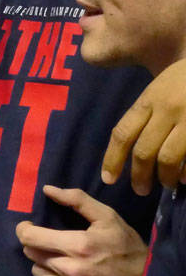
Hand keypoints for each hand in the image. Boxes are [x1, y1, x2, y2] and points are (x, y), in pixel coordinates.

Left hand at [17, 185, 148, 275]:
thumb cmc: (128, 249)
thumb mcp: (108, 219)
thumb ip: (77, 200)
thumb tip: (47, 189)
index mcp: (78, 245)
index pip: (29, 237)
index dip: (25, 230)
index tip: (29, 228)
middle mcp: (71, 270)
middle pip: (31, 254)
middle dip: (39, 246)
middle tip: (56, 246)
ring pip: (37, 273)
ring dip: (45, 266)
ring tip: (65, 263)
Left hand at [105, 59, 185, 193]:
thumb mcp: (160, 85)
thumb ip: (146, 112)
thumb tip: (131, 146)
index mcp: (149, 99)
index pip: (123, 133)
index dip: (112, 159)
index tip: (108, 179)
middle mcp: (166, 109)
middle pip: (143, 150)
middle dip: (139, 175)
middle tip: (140, 190)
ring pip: (168, 157)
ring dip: (165, 177)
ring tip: (167, 184)